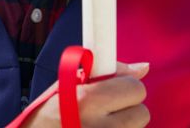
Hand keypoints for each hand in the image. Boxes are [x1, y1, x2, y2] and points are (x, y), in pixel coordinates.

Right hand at [24, 62, 149, 126]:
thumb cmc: (45, 115)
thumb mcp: (64, 86)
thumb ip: (103, 74)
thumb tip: (143, 68)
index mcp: (87, 100)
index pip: (134, 87)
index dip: (125, 85)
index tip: (115, 87)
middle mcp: (101, 127)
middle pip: (142, 113)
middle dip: (127, 108)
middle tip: (106, 109)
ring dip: (124, 126)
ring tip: (99, 125)